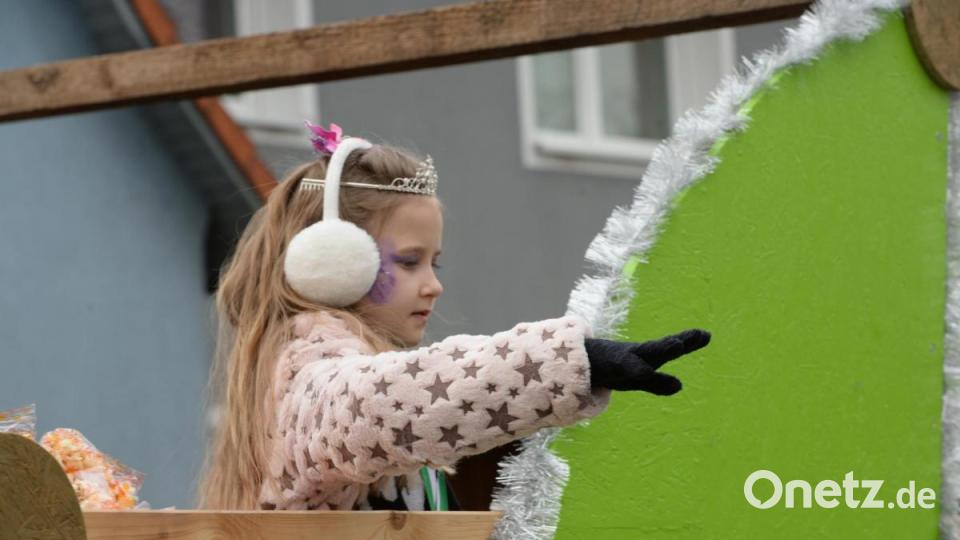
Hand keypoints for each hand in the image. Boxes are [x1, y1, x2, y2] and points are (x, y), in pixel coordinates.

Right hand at [585, 329, 710, 394]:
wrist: (580, 363)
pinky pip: (625, 368)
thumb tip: (680, 386)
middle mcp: (637, 354)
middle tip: (702, 335)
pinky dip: (634, 368)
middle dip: (678, 342)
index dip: (689, 341)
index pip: (669, 347)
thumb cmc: (610, 369)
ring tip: (677, 344)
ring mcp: (624, 359)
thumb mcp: (636, 379)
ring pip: (646, 352)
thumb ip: (657, 382)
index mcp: (645, 355)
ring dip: (662, 348)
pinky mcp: (611, 366)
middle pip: (660, 347)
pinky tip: (643, 372)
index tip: (706, 335)